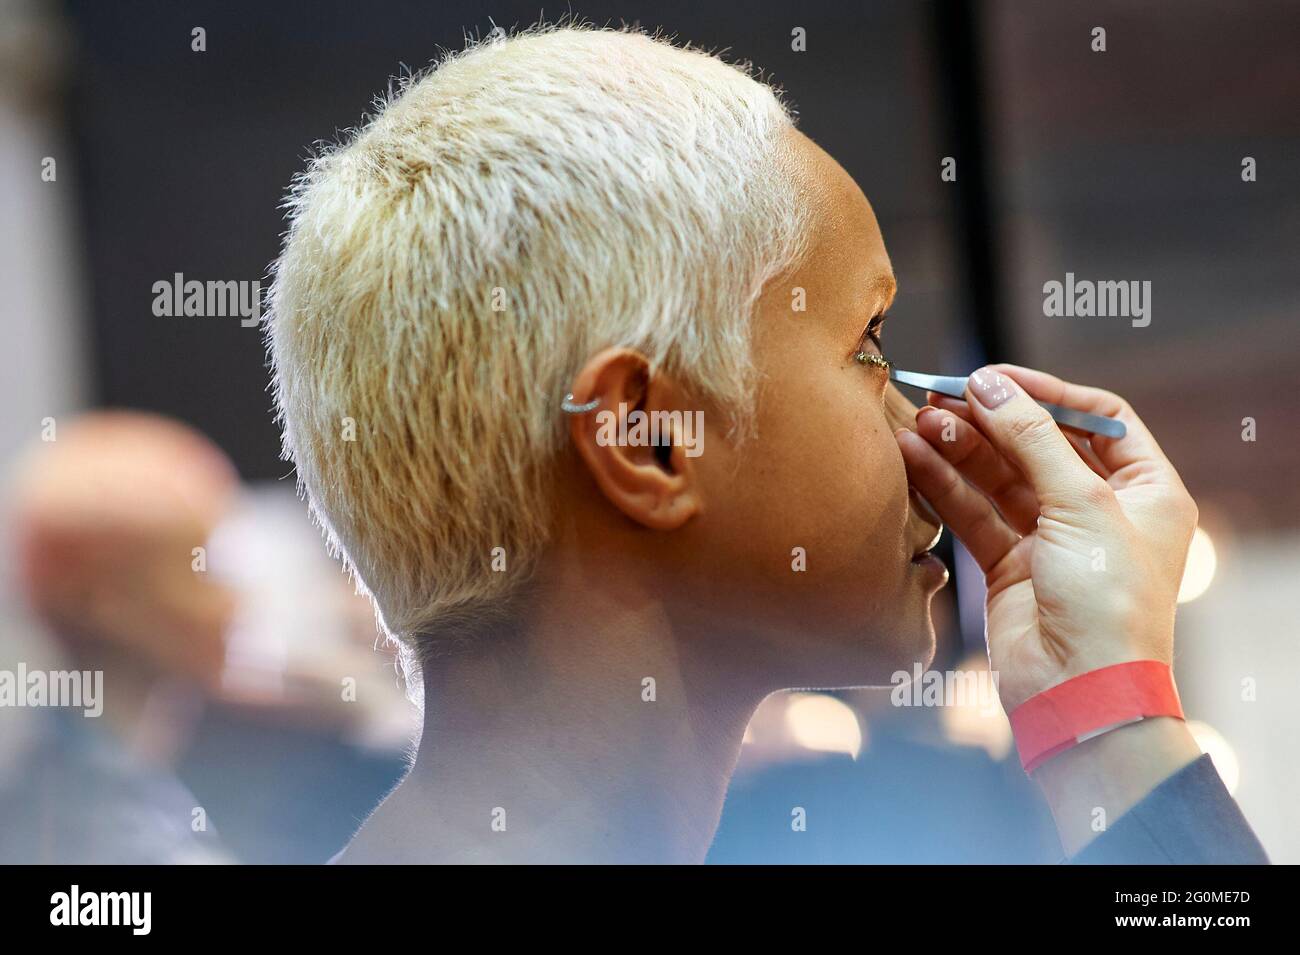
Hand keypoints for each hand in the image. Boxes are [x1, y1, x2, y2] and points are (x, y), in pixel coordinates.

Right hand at [894, 364, 1196, 711]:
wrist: (1079, 691)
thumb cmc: (1107, 601)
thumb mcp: (1081, 504)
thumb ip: (1031, 438)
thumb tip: (989, 383)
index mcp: (1146, 491)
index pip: (1099, 418)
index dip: (1046, 392)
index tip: (994, 376)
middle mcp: (1102, 511)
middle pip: (1039, 444)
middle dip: (991, 419)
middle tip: (940, 394)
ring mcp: (1053, 539)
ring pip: (1000, 477)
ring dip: (961, 448)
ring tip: (918, 422)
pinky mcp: (1011, 566)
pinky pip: (975, 513)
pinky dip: (946, 485)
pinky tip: (915, 457)